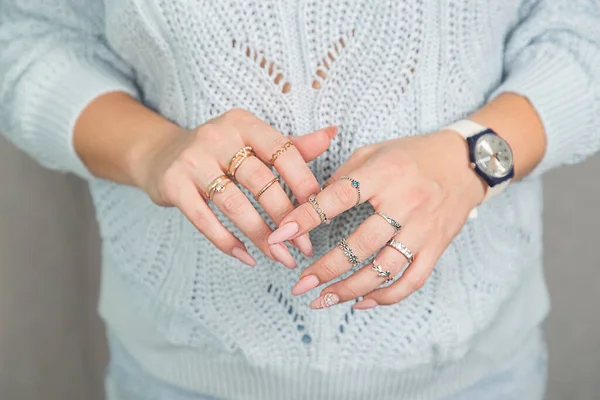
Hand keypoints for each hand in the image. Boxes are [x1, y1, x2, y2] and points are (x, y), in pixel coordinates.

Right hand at [131, 108, 336, 267]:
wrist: (160, 155)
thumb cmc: (219, 151)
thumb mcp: (252, 142)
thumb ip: (290, 145)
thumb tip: (332, 134)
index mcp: (244, 124)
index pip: (283, 152)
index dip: (304, 183)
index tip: (321, 213)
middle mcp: (217, 137)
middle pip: (261, 181)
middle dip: (287, 218)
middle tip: (304, 246)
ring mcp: (192, 160)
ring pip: (234, 204)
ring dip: (261, 236)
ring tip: (282, 258)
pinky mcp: (173, 185)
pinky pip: (204, 220)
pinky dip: (227, 242)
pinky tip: (247, 258)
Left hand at [268, 130, 485, 307]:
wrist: (464, 163)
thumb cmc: (411, 155)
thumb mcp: (374, 152)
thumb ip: (342, 177)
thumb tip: (309, 206)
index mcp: (384, 173)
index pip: (339, 197)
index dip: (308, 217)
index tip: (281, 235)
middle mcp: (405, 202)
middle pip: (360, 244)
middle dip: (325, 268)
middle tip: (300, 285)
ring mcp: (423, 228)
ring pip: (383, 268)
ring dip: (349, 289)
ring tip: (322, 300)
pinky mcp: (437, 247)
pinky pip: (412, 280)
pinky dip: (386, 297)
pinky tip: (361, 302)